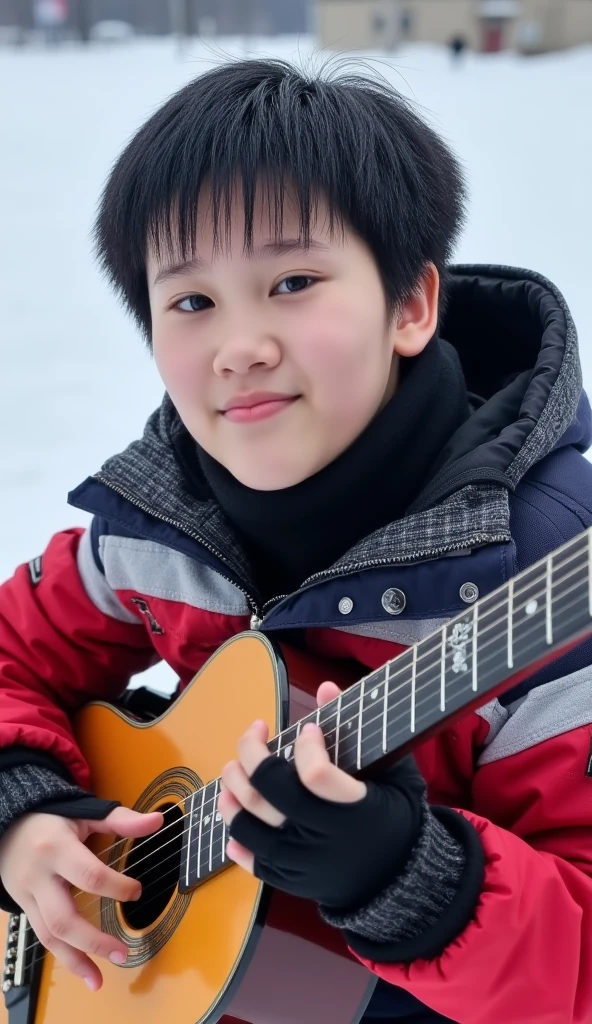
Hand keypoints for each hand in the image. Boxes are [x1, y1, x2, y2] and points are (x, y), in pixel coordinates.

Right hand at [0, 805, 162, 990]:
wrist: (8, 826)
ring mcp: (27, 896)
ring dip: (76, 961)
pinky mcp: (24, 909)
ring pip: (49, 936)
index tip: (137, 892)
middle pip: (63, 918)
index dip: (116, 887)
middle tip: (123, 953)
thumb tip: (157, 821)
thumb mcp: (84, 812)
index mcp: (56, 847)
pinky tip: (83, 970)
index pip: (89, 875)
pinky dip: (63, 957)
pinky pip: (42, 938)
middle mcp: (39, 876)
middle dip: (94, 941)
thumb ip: (120, 820)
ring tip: (100, 979)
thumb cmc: (52, 818)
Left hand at [218, 682, 425, 909]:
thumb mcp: (395, 774)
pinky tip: (235, 808)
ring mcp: (298, 861)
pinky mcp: (286, 878)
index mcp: (353, 810)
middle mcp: (320, 838)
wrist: (397, 884)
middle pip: (266, 792)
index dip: (306, 746)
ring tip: (235, 767)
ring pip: (246, 823)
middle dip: (250, 754)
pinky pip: (248, 857)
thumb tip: (325, 687)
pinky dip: (234, 833)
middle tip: (254, 733)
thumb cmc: (395, 818)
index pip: (315, 775)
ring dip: (231, 788)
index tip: (308, 729)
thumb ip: (360, 731)